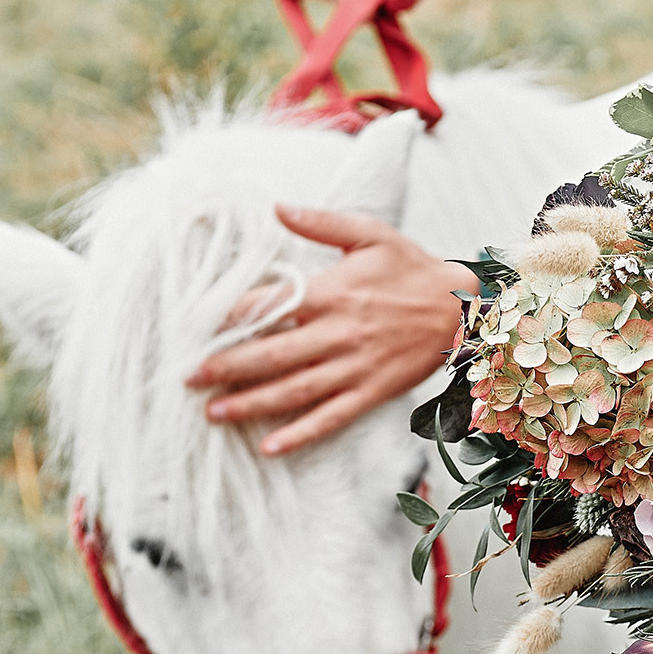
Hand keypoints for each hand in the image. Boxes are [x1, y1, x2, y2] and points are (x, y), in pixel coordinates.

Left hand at [187, 206, 478, 454]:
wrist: (464, 309)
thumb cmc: (413, 268)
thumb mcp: (370, 234)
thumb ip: (321, 223)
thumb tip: (276, 206)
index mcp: (332, 293)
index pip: (269, 304)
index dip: (228, 315)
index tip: (193, 323)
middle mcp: (338, 333)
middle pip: (272, 353)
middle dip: (227, 367)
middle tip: (189, 377)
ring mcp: (354, 367)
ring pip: (294, 390)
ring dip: (252, 403)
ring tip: (214, 413)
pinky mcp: (371, 391)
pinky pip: (331, 417)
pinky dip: (301, 434)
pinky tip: (270, 447)